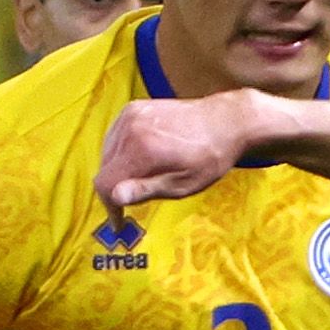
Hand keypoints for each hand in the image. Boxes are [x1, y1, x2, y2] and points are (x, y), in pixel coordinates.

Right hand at [96, 92, 264, 209]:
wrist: (224, 121)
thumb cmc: (209, 157)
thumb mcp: (181, 184)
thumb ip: (145, 190)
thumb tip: (116, 197)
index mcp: (141, 150)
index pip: (105, 184)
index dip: (109, 206)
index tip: (118, 220)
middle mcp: (131, 129)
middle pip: (104, 168)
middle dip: (116, 188)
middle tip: (135, 200)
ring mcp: (130, 115)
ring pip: (107, 153)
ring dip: (118, 170)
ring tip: (143, 178)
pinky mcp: (133, 108)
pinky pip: (114, 137)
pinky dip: (121, 152)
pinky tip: (140, 159)